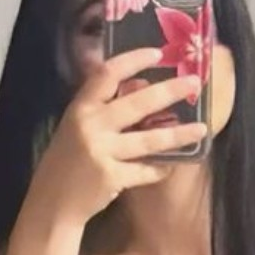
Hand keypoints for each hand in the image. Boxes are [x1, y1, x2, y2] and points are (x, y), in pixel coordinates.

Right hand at [34, 47, 206, 222]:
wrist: (52, 202)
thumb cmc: (68, 160)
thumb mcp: (76, 126)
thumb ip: (102, 109)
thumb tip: (144, 89)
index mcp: (80, 107)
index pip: (107, 74)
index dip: (133, 60)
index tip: (157, 52)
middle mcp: (90, 125)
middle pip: (137, 102)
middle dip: (169, 91)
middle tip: (193, 82)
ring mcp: (101, 151)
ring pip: (149, 140)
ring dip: (178, 134)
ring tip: (202, 129)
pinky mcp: (111, 177)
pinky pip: (145, 170)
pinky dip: (159, 168)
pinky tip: (170, 166)